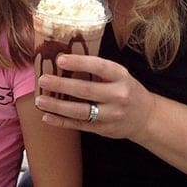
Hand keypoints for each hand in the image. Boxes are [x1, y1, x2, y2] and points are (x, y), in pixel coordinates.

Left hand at [35, 54, 155, 141]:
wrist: (146, 117)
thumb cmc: (125, 89)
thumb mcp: (118, 74)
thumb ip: (96, 68)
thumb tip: (63, 58)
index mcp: (121, 76)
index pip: (100, 67)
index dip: (79, 63)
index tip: (60, 59)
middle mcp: (118, 96)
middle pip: (87, 90)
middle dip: (62, 85)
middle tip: (43, 80)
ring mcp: (111, 115)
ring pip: (81, 111)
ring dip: (58, 106)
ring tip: (40, 100)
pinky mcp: (104, 129)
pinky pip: (79, 125)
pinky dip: (61, 122)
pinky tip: (47, 117)